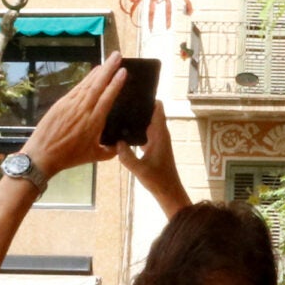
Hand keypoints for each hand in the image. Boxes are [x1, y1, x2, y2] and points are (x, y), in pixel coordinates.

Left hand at [21, 55, 129, 177]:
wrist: (43, 155)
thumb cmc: (70, 157)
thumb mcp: (94, 156)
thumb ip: (110, 151)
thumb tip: (121, 144)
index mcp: (94, 121)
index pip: (108, 97)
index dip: (116, 83)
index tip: (123, 71)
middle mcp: (83, 109)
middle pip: (98, 84)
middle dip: (109, 68)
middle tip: (117, 55)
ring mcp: (71, 104)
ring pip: (87, 83)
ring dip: (98, 71)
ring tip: (108, 61)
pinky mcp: (61, 103)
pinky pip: (77, 88)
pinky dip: (86, 79)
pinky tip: (92, 73)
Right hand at [118, 101, 189, 217]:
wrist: (168, 192)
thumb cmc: (158, 180)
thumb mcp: (139, 169)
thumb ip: (126, 156)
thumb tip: (117, 142)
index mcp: (160, 134)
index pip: (158, 108)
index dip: (149, 98)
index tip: (135, 93)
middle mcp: (160, 134)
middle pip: (151, 112)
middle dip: (139, 106)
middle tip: (121, 101)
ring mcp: (157, 140)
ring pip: (147, 122)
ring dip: (137, 118)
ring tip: (119, 113)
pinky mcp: (153, 147)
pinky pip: (144, 132)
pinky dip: (136, 130)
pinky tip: (122, 132)